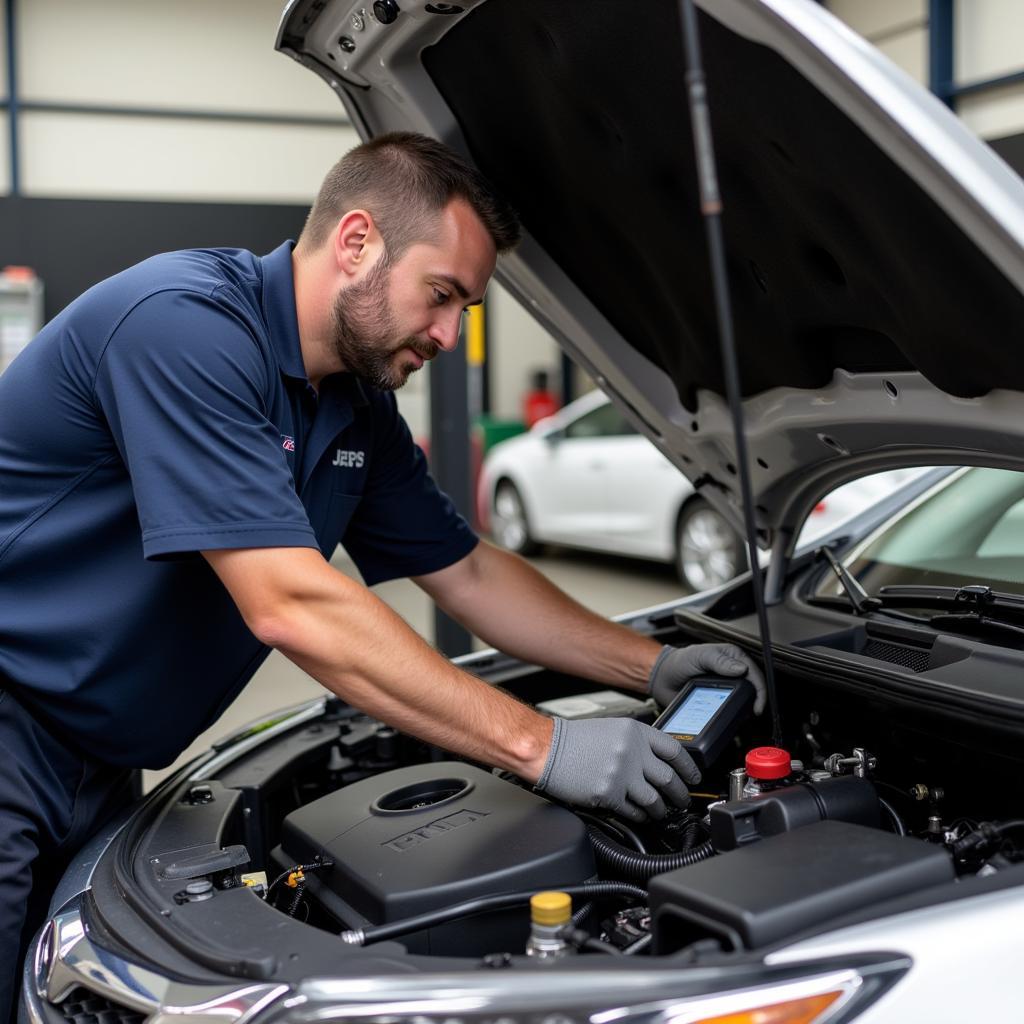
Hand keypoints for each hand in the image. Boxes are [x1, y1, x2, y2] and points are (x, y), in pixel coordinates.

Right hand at [536, 717, 699, 821]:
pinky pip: (633, 811)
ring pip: (656, 800)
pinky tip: (640, 815)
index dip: (689, 767)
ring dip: (662, 810)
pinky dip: (640, 816)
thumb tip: (658, 763)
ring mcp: (621, 773)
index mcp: (635, 731)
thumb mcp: (611, 729)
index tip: (694, 777)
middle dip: (681, 794)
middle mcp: (632, 751)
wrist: (548, 748)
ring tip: (662, 812)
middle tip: (683, 801)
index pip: (675, 750)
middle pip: (670, 778)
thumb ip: (636, 743)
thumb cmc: (574, 740)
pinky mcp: (609, 794)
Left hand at [649, 643, 765, 714]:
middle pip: (753, 688)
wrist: (662, 679)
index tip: (757, 703)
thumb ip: (719, 660)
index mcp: (732, 657)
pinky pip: (730, 710)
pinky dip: (733, 716)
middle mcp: (732, 673)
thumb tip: (740, 668)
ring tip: (744, 718)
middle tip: (753, 713)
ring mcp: (726, 688)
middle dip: (755, 701)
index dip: (759, 689)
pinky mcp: (719, 701)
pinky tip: (732, 720)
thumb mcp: (700, 656)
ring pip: (744, 701)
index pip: (754, 673)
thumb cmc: (680, 661)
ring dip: (745, 710)